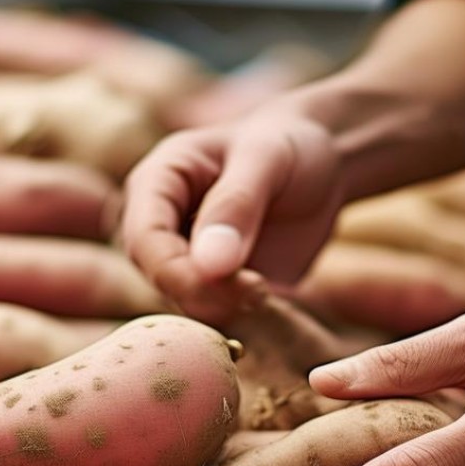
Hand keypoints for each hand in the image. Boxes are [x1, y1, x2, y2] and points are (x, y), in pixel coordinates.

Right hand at [122, 103, 349, 323]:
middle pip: (159, 278)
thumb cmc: (288, 147)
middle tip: (262, 293)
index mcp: (157, 182)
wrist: (319, 166)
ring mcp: (183, 259)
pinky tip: (271, 304)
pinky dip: (240, 318)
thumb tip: (208, 266)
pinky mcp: (212, 287)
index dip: (182, 272)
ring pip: (184, 304)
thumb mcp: (268, 159)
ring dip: (226, 310)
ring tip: (270, 291)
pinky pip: (214, 316)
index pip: (145, 240)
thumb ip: (237, 204)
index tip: (245, 283)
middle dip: (207, 296)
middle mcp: (159, 225)